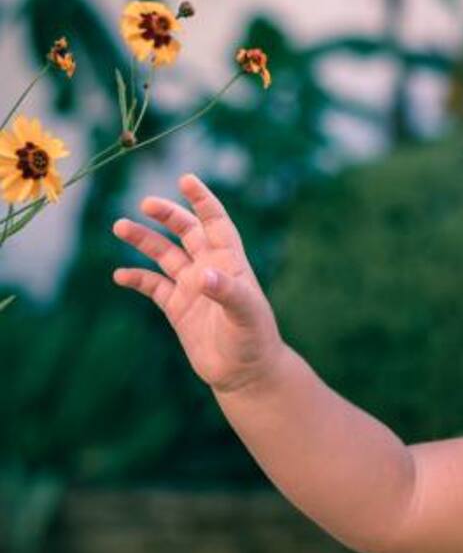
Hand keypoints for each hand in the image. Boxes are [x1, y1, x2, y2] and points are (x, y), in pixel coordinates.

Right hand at [112, 173, 283, 393]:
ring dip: (144, 241)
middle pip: (187, 232)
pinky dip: (136, 278)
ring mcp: (192, 288)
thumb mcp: (245, 314)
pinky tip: (120, 275)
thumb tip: (203, 276)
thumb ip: (226, 292)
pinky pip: (153, 286)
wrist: (245, 373)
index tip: (186, 179)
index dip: (203, 201)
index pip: (216, 223)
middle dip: (168, 215)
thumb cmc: (254, 340)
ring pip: (165, 255)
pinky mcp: (178, 309)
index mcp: (230, 263)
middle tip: (146, 203)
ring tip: (120, 226)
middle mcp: (210, 269)